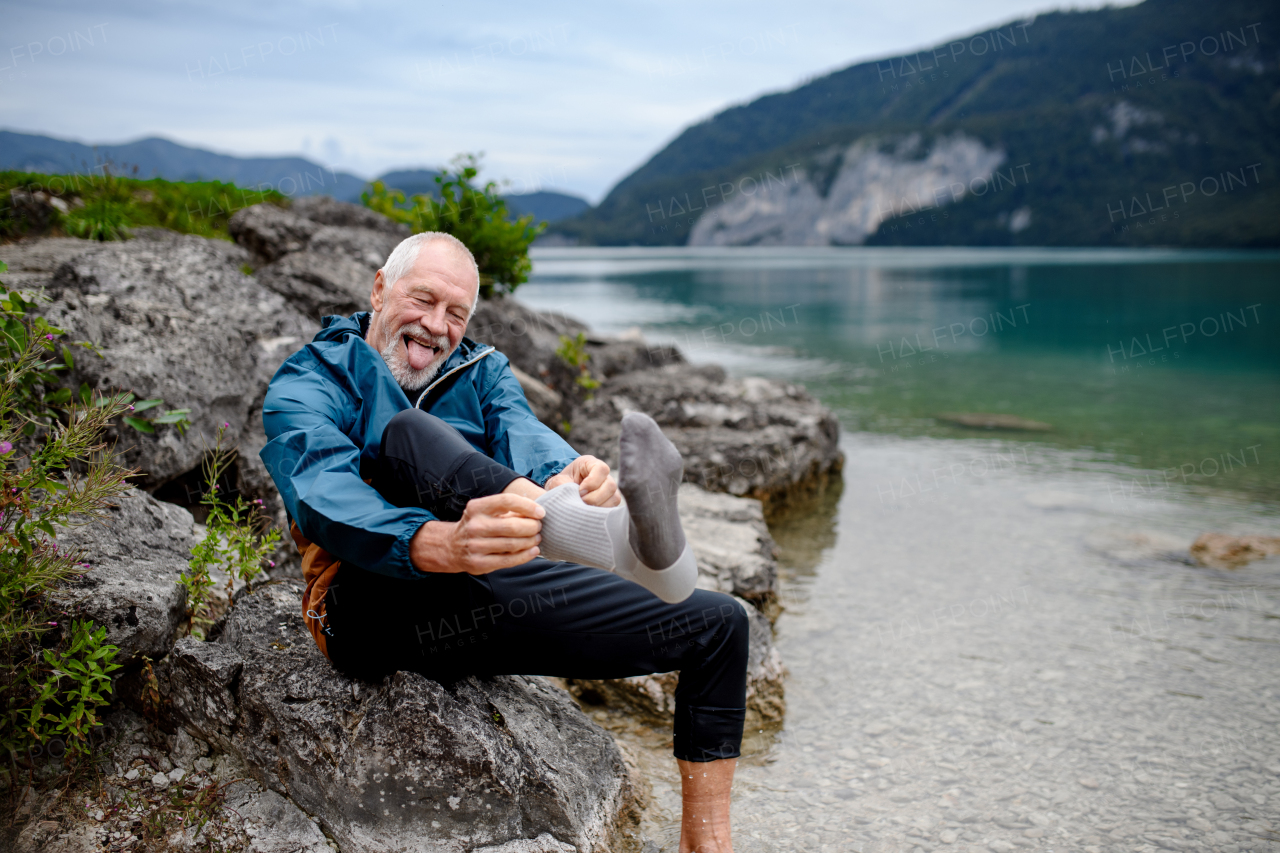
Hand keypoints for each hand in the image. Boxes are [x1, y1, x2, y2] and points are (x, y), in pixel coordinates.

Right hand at [409, 494, 543, 574]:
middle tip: (539, 527)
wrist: (452, 546)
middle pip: (512, 526)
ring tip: (537, 538)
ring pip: (512, 544)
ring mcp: (475, 546)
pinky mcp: (479, 563)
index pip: (506, 501)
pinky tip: (534, 551)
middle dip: (532, 526)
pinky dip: (525, 556)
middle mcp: (474, 526)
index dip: (527, 506)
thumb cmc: (478, 525)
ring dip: (530, 541)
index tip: (541, 512)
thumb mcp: (486, 511)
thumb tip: (537, 511)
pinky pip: (508, 560)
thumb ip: (508, 509)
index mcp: (476, 508)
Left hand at [545, 455, 620, 506]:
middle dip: (594, 497)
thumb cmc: (561, 483)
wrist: (561, 492)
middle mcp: (604, 476)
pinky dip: (600, 513)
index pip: (601, 469)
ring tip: (584, 509)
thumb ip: (564, 486)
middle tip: (581, 502)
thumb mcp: (558, 481)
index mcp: (591, 464)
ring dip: (598, 506)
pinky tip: (589, 514)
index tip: (579, 491)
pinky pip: (612, 509)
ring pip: (614, 498)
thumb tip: (576, 498)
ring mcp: (610, 490)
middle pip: (611, 485)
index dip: (592, 482)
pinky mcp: (610, 502)